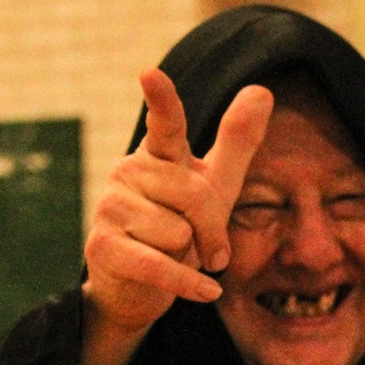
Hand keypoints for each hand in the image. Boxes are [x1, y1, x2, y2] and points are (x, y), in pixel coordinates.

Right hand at [83, 68, 274, 334]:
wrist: (138, 286)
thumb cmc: (179, 228)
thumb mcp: (214, 186)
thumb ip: (236, 142)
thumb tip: (262, 89)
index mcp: (156, 153)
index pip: (164, 123)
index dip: (161, 100)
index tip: (150, 73)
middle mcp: (128, 171)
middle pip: (195, 195)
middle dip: (210, 229)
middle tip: (202, 245)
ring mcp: (109, 206)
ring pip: (177, 232)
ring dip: (187, 256)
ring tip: (170, 255)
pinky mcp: (102, 246)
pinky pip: (160, 265)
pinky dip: (188, 284)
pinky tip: (206, 291)